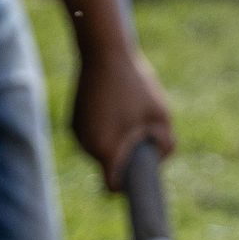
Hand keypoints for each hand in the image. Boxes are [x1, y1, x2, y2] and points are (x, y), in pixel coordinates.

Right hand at [73, 42, 173, 191]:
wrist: (103, 52)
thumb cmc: (134, 85)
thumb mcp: (161, 115)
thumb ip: (165, 145)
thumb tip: (159, 159)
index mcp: (106, 150)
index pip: (113, 187)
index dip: (128, 186)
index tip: (141, 178)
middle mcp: (86, 146)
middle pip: (110, 166)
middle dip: (127, 156)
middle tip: (143, 130)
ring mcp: (77, 133)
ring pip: (101, 150)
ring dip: (116, 141)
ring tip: (128, 114)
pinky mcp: (73, 121)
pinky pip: (93, 136)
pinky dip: (105, 129)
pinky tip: (115, 107)